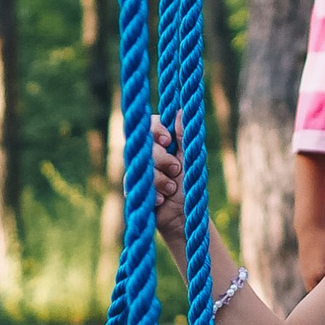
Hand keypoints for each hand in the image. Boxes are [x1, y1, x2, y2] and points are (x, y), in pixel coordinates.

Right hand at [147, 113, 186, 246]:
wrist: (185, 214)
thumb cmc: (188, 184)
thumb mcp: (189, 158)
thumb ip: (184, 136)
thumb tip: (180, 110)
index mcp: (161, 143)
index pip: (150, 125)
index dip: (156, 130)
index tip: (167, 140)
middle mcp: (147, 154)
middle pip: (146, 146)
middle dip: (163, 159)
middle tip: (176, 170)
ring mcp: (139, 171)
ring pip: (142, 167)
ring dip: (161, 180)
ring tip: (171, 189)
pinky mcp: (134, 189)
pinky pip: (137, 186)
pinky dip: (153, 194)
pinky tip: (161, 200)